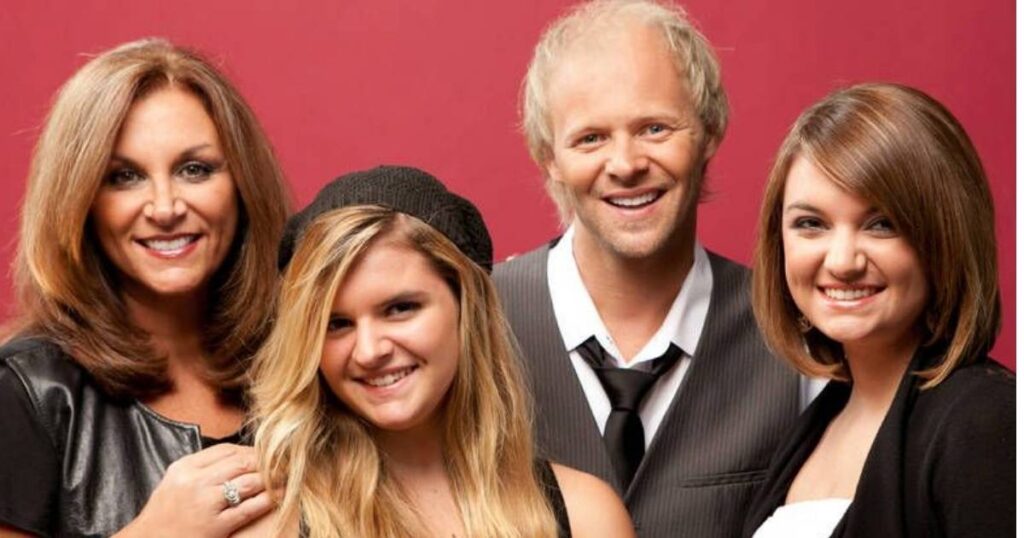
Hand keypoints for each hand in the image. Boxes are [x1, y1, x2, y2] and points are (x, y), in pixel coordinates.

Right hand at [114, 443, 273, 537]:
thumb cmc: (164, 514)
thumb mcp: (175, 481)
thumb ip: (200, 466)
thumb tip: (235, 455)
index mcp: (184, 467)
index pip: (226, 450)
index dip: (250, 450)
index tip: (263, 454)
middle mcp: (195, 482)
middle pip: (241, 463)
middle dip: (265, 462)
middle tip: (281, 463)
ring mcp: (205, 504)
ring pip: (248, 482)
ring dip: (271, 479)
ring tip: (284, 478)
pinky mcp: (215, 526)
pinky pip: (249, 508)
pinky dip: (268, 500)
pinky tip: (278, 496)